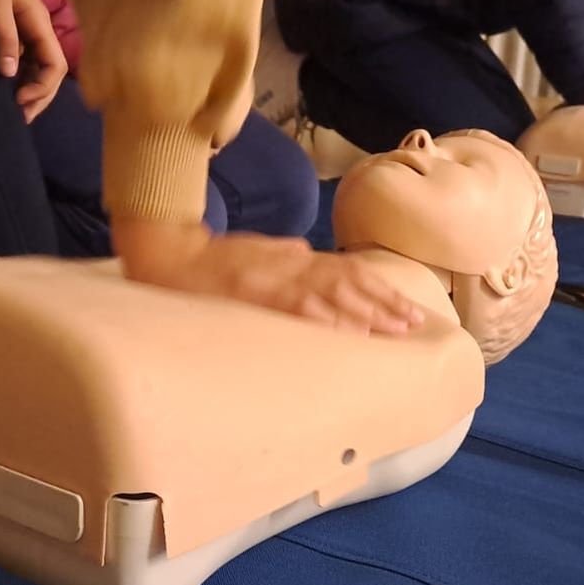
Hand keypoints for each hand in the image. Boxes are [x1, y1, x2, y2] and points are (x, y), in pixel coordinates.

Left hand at [0, 0, 66, 120]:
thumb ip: (3, 34)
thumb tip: (10, 74)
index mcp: (38, 22)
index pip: (55, 65)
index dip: (42, 88)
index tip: (18, 100)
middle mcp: (36, 29)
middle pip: (50, 71)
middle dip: (40, 96)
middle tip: (20, 118)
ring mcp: (24, 29)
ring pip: (37, 67)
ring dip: (29, 89)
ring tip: (13, 109)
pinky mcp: (10, 28)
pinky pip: (22, 59)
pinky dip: (17, 77)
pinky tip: (5, 87)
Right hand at [112, 219, 425, 335]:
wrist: (169, 257)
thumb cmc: (211, 260)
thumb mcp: (257, 251)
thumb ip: (285, 255)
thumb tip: (311, 257)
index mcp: (293, 259)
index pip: (348, 272)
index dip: (382, 290)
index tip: (408, 308)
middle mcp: (290, 267)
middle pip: (350, 284)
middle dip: (385, 304)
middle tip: (414, 324)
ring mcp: (274, 281)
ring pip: (332, 295)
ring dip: (366, 312)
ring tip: (394, 330)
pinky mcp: (256, 297)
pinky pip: (298, 309)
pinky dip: (327, 320)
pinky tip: (349, 333)